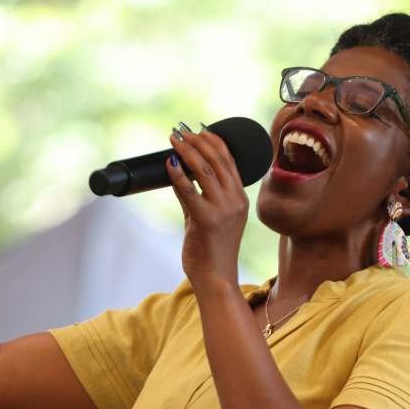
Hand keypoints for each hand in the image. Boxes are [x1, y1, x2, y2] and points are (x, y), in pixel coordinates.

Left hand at [167, 125, 249, 289]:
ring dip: (188, 150)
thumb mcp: (205, 218)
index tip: (200, 129)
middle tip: (181, 130)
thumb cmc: (211, 252)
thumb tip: (178, 172)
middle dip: (198, 140)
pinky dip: (178, 174)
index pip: (230, 161)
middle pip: (218, 160)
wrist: (216, 279)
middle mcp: (235, 201)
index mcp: (240, 199)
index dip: (215, 141)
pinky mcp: (207, 220)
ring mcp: (223, 210)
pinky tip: (169, 164)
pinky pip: (189, 191)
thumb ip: (193, 196)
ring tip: (174, 139)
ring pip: (205, 170)